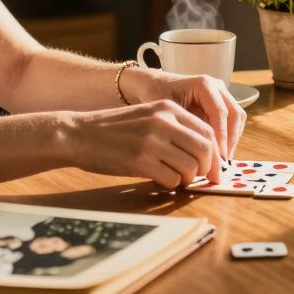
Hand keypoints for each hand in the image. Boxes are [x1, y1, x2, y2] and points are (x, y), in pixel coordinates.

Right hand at [64, 100, 220, 188]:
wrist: (78, 134)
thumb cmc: (113, 129)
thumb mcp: (147, 116)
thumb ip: (174, 128)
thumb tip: (203, 153)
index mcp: (168, 109)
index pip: (207, 131)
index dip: (215, 153)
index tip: (215, 168)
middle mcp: (164, 122)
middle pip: (205, 150)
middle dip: (207, 169)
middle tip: (201, 179)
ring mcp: (152, 142)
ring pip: (190, 167)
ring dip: (187, 178)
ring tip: (175, 178)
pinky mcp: (141, 162)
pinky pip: (171, 180)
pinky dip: (170, 185)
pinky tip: (159, 180)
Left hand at [126, 67, 245, 160]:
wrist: (153, 85)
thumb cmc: (156, 96)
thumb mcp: (167, 112)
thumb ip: (185, 128)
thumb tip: (199, 152)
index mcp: (204, 84)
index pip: (220, 112)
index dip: (221, 136)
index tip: (218, 157)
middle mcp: (217, 86)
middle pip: (235, 114)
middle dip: (231, 140)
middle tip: (223, 162)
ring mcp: (221, 94)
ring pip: (237, 118)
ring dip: (233, 139)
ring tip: (222, 160)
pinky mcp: (221, 103)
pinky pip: (232, 120)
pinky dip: (230, 137)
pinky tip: (219, 152)